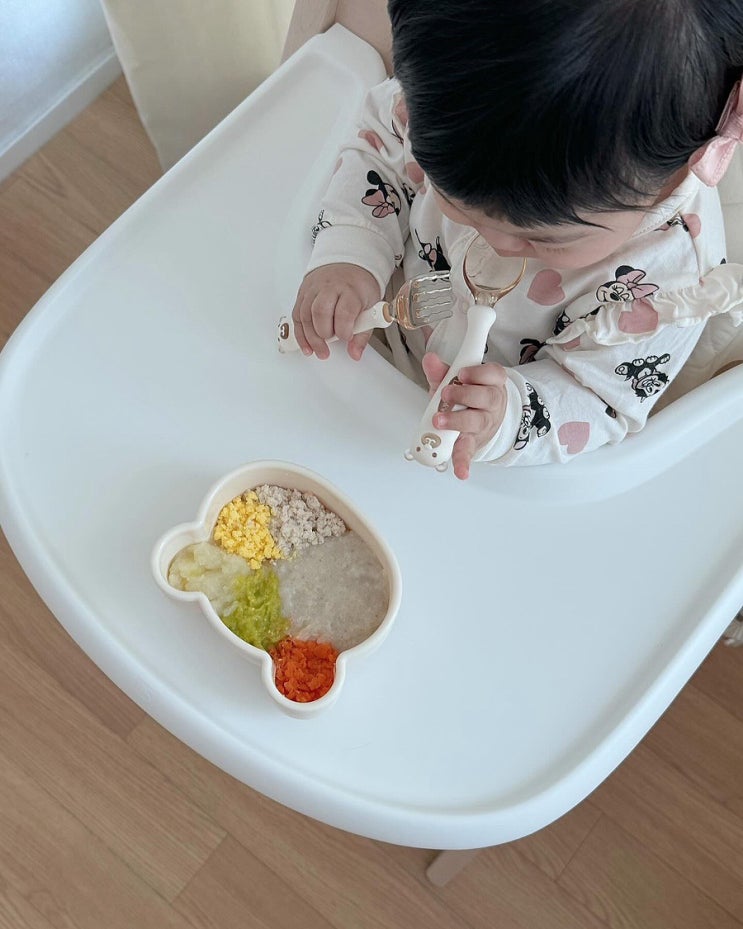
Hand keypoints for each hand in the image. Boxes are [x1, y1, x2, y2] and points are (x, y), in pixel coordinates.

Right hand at [291, 263, 380, 359]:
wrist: (348, 263)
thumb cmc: (360, 285)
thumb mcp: (370, 306)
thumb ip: (363, 332)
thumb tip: (355, 353)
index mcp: (350, 289)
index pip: (344, 312)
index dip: (344, 330)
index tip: (347, 338)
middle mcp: (329, 287)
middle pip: (320, 312)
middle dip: (323, 334)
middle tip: (330, 346)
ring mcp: (313, 289)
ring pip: (305, 315)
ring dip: (310, 338)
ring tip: (318, 351)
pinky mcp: (303, 293)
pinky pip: (296, 315)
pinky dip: (300, 333)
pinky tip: (306, 345)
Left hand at [422, 352, 508, 480]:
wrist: (483, 421)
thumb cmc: (468, 397)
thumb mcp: (455, 381)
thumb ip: (442, 371)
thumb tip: (430, 359)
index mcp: (491, 383)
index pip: (492, 374)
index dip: (478, 374)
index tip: (462, 374)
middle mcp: (491, 403)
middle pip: (485, 398)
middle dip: (464, 395)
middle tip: (446, 393)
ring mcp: (483, 424)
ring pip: (476, 422)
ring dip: (457, 421)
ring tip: (439, 421)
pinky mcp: (473, 443)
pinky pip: (469, 452)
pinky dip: (463, 462)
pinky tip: (460, 471)